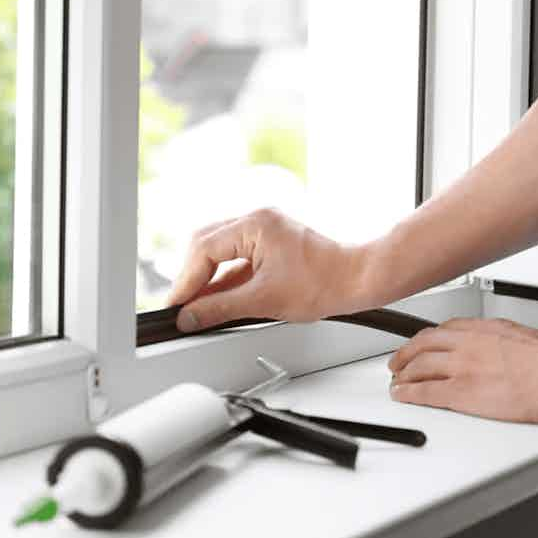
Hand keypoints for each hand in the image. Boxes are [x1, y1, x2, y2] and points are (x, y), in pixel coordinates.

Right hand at [166, 208, 368, 332]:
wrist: (359, 280)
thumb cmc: (326, 283)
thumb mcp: (264, 301)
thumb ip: (220, 308)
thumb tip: (190, 316)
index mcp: (255, 224)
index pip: (204, 250)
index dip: (186, 281)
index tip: (177, 306)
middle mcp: (257, 220)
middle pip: (206, 244)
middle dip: (192, 277)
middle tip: (182, 307)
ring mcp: (264, 230)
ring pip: (219, 251)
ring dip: (207, 279)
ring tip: (198, 308)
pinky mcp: (270, 244)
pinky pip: (236, 258)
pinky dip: (225, 279)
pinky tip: (218, 300)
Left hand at [387, 318, 537, 423]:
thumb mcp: (524, 335)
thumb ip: (504, 339)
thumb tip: (501, 346)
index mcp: (482, 329)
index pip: (443, 330)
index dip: (425, 340)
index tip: (421, 345)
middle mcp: (466, 344)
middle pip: (423, 345)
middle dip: (406, 354)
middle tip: (398, 362)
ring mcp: (461, 367)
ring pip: (418, 366)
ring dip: (402, 373)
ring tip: (396, 380)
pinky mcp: (461, 392)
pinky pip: (424, 391)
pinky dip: (407, 392)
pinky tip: (401, 394)